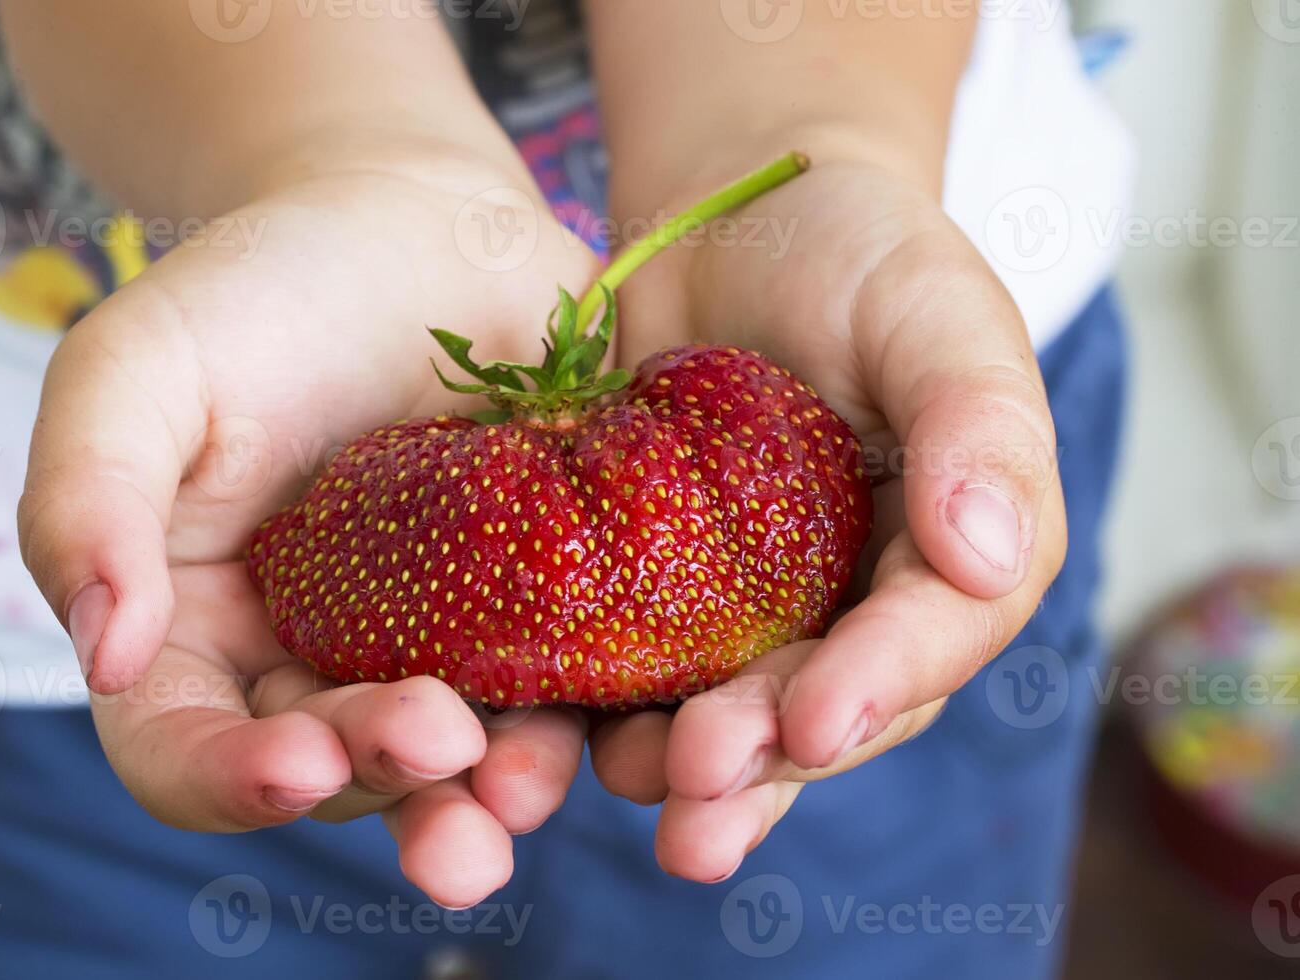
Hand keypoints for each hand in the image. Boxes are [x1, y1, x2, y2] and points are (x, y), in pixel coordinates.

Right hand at [19, 140, 598, 907]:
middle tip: (438, 740)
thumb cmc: (264, 287)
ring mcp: (432, 650)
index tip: (299, 760)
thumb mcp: (139, 366)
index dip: (229, 780)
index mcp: (195, 627)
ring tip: (518, 782)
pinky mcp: (538, 621)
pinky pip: (560, 694)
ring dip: (482, 795)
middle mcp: (311, 662)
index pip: (182, 749)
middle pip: (332, 770)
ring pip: (450, 762)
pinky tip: (619, 721)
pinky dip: (580, 724)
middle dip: (380, 778)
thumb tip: (102, 654)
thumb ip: (86, 499)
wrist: (425, 228)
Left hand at [589, 152, 1066, 880]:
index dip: (877, 686)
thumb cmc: (855, 251)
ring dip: (682, 765)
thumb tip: (995, 556)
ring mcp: (754, 612)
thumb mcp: (934, 310)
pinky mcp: (656, 596)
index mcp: (951, 553)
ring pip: (728, 712)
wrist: (733, 226)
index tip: (814, 721)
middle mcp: (858, 605)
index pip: (932, 636)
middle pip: (823, 704)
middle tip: (699, 788)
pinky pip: (630, 666)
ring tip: (630, 785)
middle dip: (764, 756)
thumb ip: (977, 422)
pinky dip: (594, 711)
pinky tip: (548, 740)